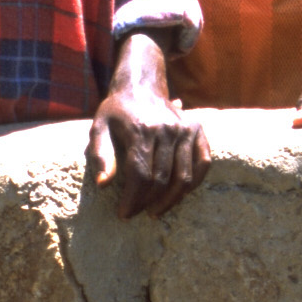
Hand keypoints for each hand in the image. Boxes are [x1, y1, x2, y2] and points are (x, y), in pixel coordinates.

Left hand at [91, 82, 210, 219]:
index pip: (140, 175)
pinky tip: (179, 194)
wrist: (140, 87)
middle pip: (161, 179)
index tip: (123, 214)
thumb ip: (100, 155)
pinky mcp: (196, 129)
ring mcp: (185, 129)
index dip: (132, 199)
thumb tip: (103, 185)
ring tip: (155, 210)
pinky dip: (194, 183)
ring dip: (170, 200)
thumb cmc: (116, 113)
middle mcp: (167, 129)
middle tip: (136, 213)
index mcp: (141, 129)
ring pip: (184, 176)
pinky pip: (203, 163)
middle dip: (147, 202)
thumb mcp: (99, 128)